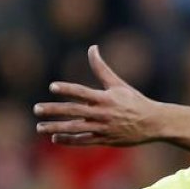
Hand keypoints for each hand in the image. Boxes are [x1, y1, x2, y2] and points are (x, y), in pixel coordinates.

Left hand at [35, 45, 162, 145]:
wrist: (153, 123)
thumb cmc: (134, 101)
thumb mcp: (118, 84)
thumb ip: (101, 68)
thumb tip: (92, 47)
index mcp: (105, 98)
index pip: (82, 92)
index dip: (67, 89)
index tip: (52, 87)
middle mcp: (102, 113)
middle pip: (74, 111)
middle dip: (53, 110)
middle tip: (36, 109)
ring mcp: (103, 128)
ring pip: (75, 128)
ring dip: (56, 128)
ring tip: (39, 127)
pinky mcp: (105, 140)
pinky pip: (83, 141)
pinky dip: (69, 140)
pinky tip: (55, 138)